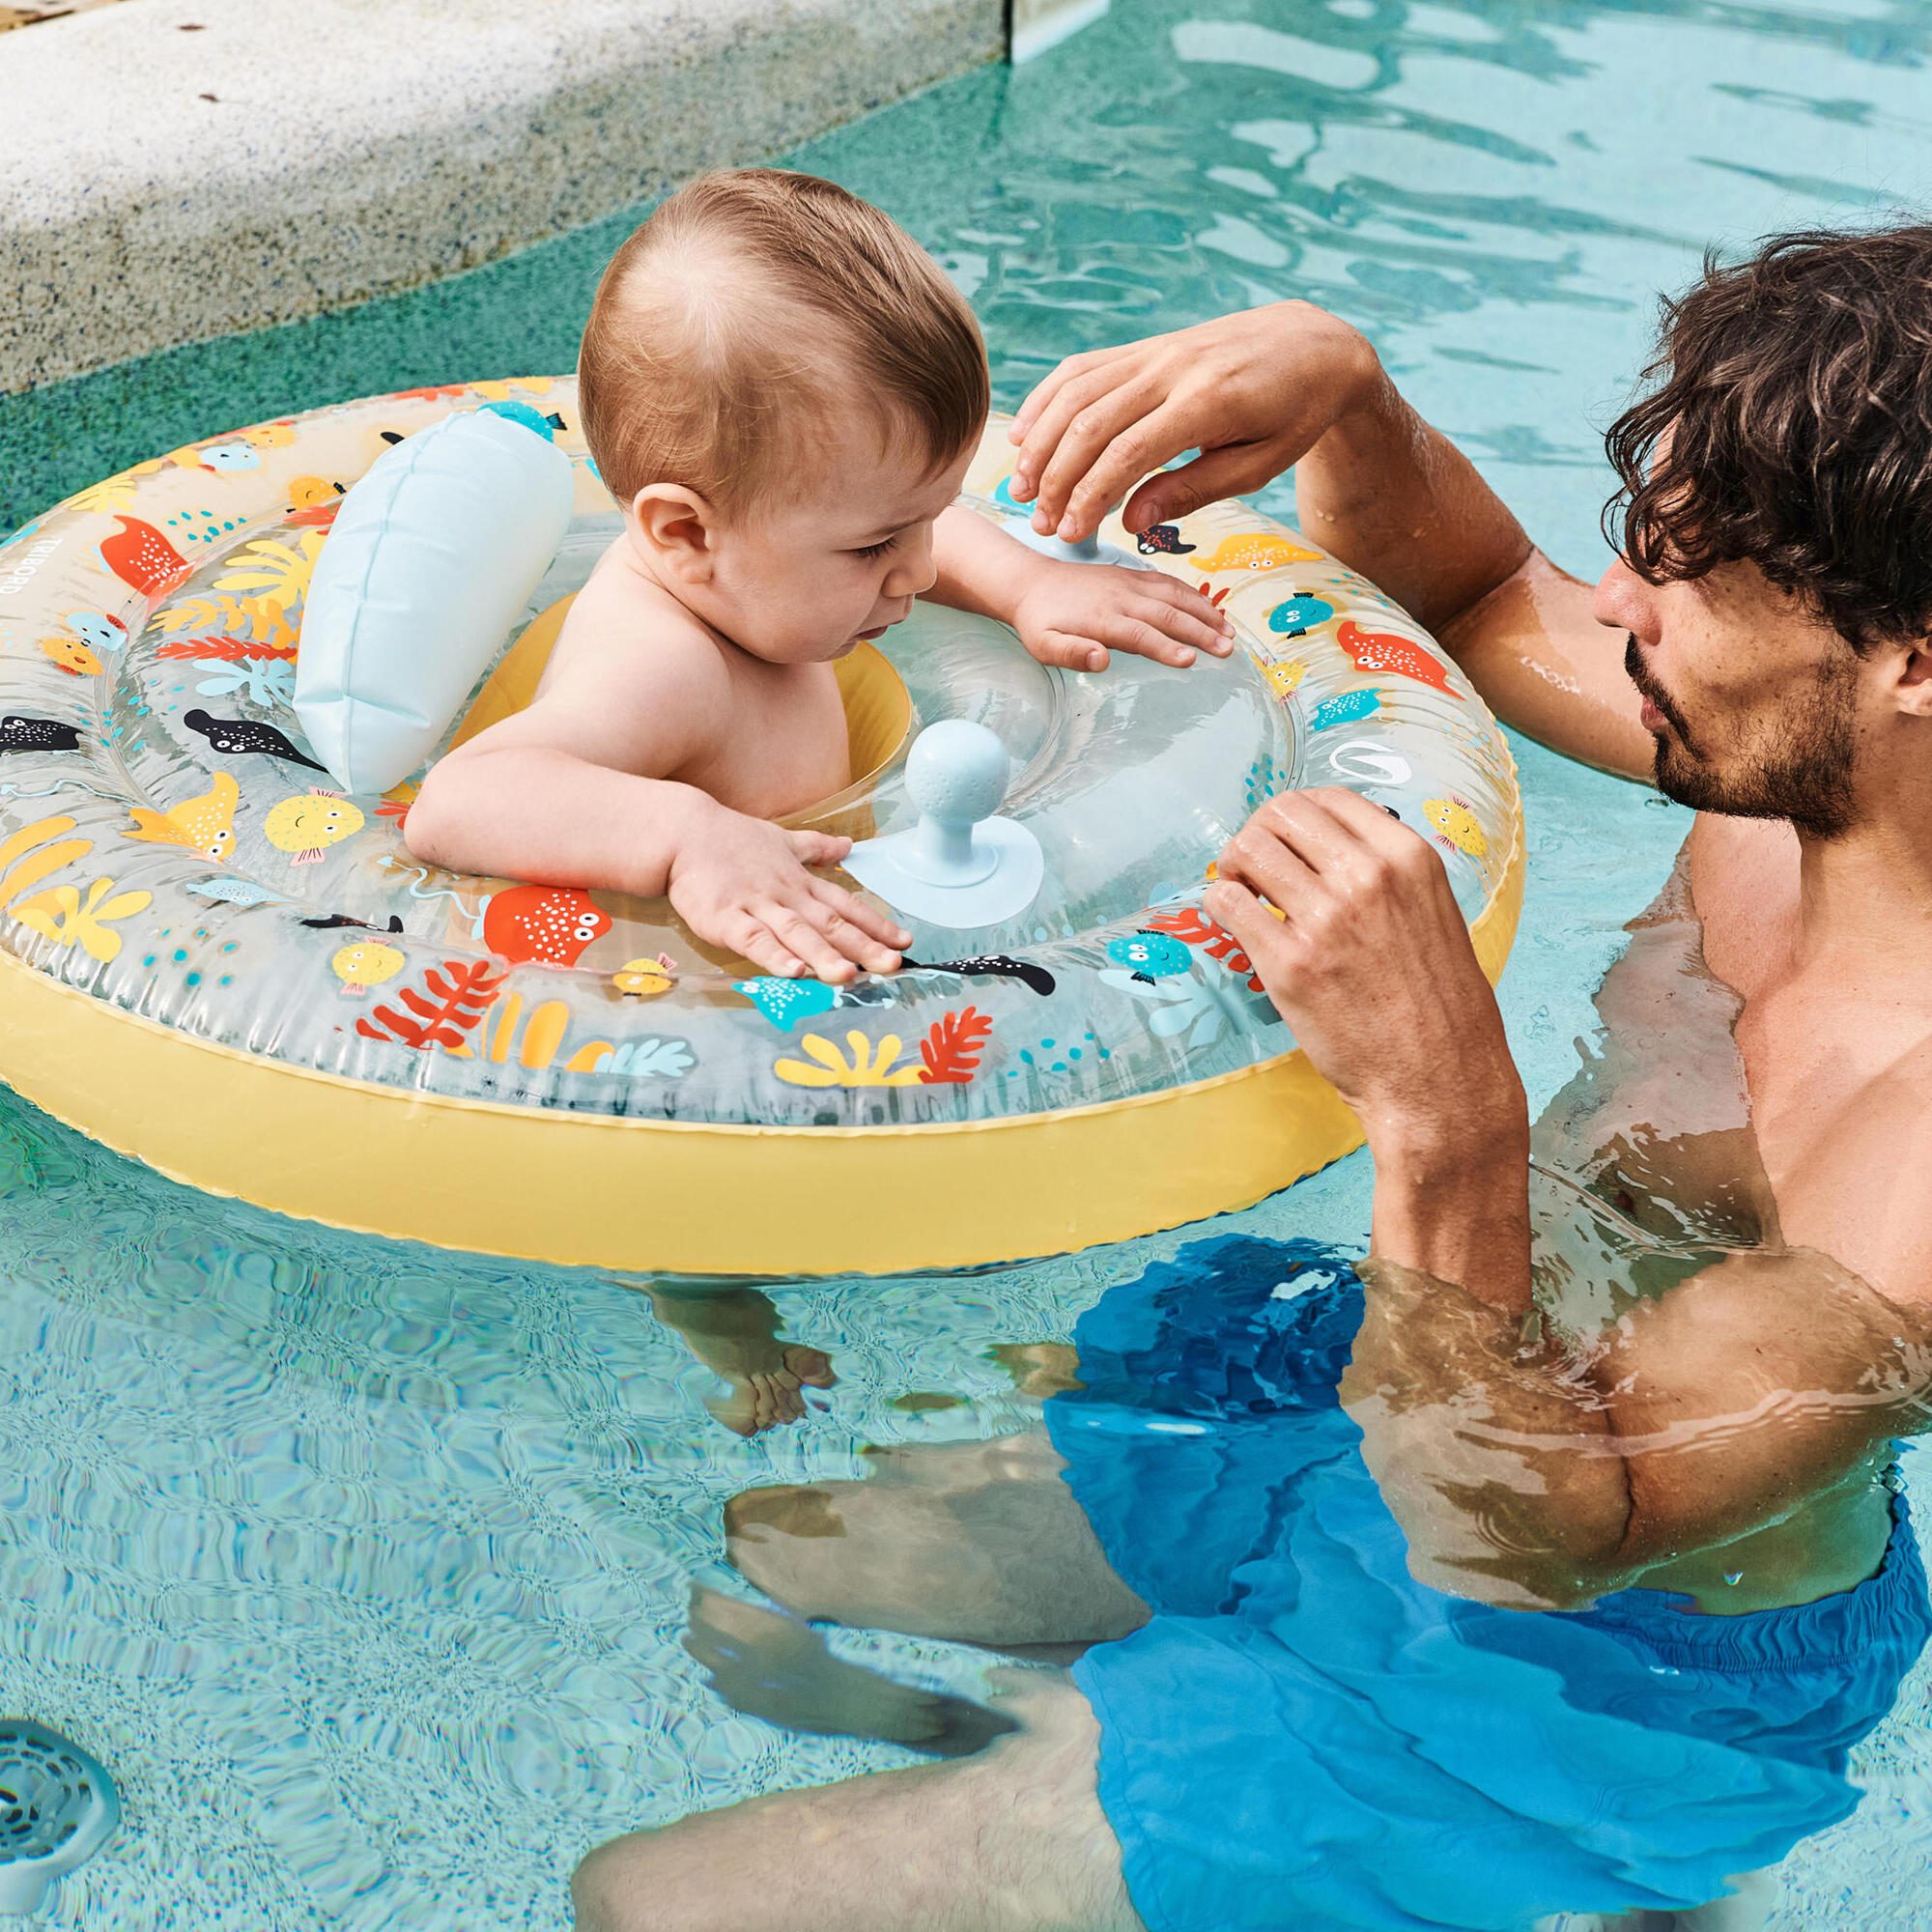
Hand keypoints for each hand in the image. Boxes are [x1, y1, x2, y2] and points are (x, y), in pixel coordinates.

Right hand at [667, 804, 908, 982]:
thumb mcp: (781, 839)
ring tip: (848, 975)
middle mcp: (785, 895)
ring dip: (822, 955)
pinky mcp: (725, 919)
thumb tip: (848, 845)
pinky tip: (792, 973)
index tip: (904, 941)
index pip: (845, 905)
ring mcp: (756, 906)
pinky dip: (773, 956)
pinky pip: (752, 940)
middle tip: (891, 965)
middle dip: (862, 946)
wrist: (682, 831)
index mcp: (800, 881)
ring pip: (795, 933)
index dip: (876, 924)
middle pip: (829, 924)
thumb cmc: (731, 839)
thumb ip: (816, 848)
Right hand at [1007, 301, 1382, 542]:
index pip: (1128, 453)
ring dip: (1040, 443)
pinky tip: (1024, 436)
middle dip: (1056, 479)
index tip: (1070, 533)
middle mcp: (1171, 369)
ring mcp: (1154, 352)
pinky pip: (1082, 368)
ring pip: (1075, 393)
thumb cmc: (1293, 415)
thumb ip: (1192, 492)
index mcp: (1206, 402)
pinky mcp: (1144, 347)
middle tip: (1041, 524)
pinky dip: (1046, 400)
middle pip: (1090, 424)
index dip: (1090, 496)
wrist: (1314, 344)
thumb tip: (1131, 523)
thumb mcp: (1258, 467)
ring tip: (1021, 488)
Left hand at [1010, 558, 1234, 671]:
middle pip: (1167, 614)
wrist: (1031, 582)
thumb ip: (1069, 653)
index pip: (1140, 634)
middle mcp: (1121, 596)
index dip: (1165, 647)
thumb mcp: (1042, 645)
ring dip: (1205, 612)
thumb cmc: (1039, 622)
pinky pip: (1169, 582)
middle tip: (1227, 650)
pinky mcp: (1133, 575)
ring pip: (1174, 594)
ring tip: (1230, 632)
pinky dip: (1193, 595)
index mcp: (1101, 617)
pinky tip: (1211, 610)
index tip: (1191, 660)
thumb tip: (1100, 660)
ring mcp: (1129, 582)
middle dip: (1200, 632)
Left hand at [1204, 790, 1524, 1166]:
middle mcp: (1367, 877)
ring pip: (1248, 850)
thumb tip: (1331, 853)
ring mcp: (1325, 919)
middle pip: (1281, 814)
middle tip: (1253, 868)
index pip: (1328, 799)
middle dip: (1258, 834)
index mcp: (1408, 858)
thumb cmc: (1441, 1008)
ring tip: (1241, 894)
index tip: (1285, 840)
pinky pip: (1227, 904)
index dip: (1294, 815)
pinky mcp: (1288, 964)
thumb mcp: (1434, 915)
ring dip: (1234, 866)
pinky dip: (1220, 905)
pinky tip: (1233, 922)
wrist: (1440, 1081)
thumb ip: (1388, 877)